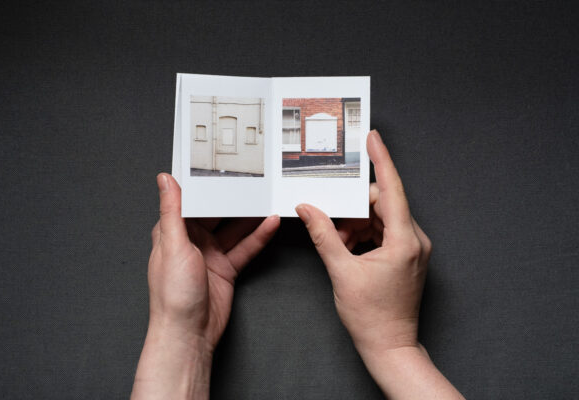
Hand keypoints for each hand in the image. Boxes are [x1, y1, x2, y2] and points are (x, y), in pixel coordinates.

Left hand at [132, 173, 279, 399]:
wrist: (189, 333)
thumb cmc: (173, 295)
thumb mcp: (173, 245)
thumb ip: (173, 211)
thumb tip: (165, 179)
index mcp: (172, 232)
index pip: (189, 201)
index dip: (202, 184)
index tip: (216, 166)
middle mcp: (191, 241)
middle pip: (215, 212)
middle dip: (232, 197)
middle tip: (251, 179)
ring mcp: (210, 254)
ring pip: (234, 229)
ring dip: (250, 216)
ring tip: (266, 197)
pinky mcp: (226, 268)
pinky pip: (245, 247)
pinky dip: (258, 236)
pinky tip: (270, 224)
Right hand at [296, 130, 463, 398]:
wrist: (390, 346)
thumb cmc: (371, 316)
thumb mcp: (342, 272)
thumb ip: (324, 235)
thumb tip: (308, 209)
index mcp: (404, 241)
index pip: (392, 189)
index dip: (382, 160)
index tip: (373, 139)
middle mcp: (415, 241)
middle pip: (383, 203)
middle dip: (354, 207)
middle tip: (332, 220)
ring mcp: (413, 249)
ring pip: (381, 218)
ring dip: (357, 223)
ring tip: (339, 242)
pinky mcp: (407, 256)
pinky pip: (384, 232)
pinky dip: (364, 234)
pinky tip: (349, 248)